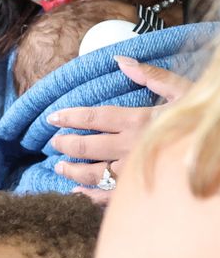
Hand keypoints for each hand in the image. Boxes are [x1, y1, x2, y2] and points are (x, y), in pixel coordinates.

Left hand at [47, 56, 192, 187]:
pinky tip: (77, 193)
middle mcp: (131, 147)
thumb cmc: (204, 119)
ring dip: (72, 170)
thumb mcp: (182, 90)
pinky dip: (89, 196)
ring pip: (92, 174)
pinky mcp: (140, 192)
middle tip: (54, 143)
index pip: (94, 118)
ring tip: (59, 167)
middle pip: (86, 147)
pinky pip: (108, 197)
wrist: (218, 151)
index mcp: (139, 120)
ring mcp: (134, 172)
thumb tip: (120, 60)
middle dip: (66, 145)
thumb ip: (150, 76)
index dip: (70, 117)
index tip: (53, 118)